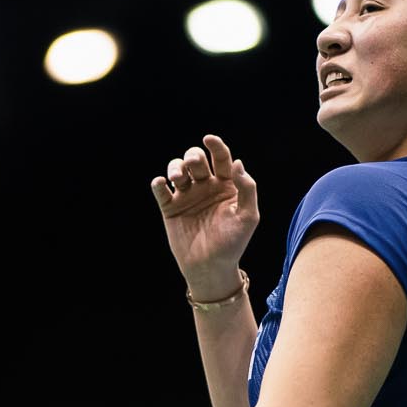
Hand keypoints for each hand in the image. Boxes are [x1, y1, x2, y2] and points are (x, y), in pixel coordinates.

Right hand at [151, 134, 257, 295]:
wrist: (211, 267)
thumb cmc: (233, 243)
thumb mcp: (248, 216)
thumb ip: (247, 189)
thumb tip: (238, 163)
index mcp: (226, 185)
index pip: (221, 158)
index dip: (215, 145)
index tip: (209, 139)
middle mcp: (205, 187)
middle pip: (195, 160)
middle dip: (192, 157)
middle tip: (193, 167)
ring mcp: (187, 196)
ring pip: (177, 170)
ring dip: (175, 167)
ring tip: (176, 178)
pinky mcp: (170, 208)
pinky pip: (161, 191)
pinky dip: (158, 184)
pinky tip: (161, 184)